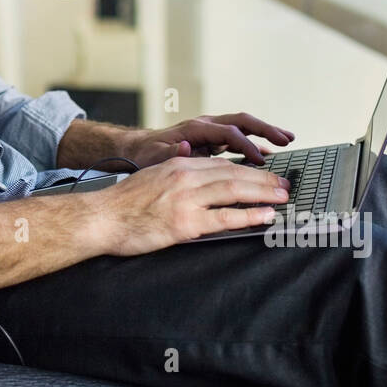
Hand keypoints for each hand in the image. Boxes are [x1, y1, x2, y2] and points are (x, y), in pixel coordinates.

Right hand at [90, 156, 290, 255]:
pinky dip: (249, 216)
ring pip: (235, 191)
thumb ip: (176, 174)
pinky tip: (265, 217)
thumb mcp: (152, 177)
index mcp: (179, 165)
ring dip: (264, 194)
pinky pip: (225, 218)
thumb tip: (195, 171)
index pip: (222, 164)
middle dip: (264, 180)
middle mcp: (185, 177)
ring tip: (282, 198)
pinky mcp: (185, 222)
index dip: (249, 170)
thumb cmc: (122, 203)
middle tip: (285, 185)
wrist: (101, 218)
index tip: (265, 175)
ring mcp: (186, 199)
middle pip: (235, 174)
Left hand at [120, 113, 294, 168]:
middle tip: (286, 139)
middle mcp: (205, 125)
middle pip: (242, 122)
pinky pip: (238, 139)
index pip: (228, 133)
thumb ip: (170, 153)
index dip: (246, 145)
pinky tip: (267, 155)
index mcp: (195, 128)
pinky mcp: (211, 140)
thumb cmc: (146, 154)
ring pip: (243, 128)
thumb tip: (184, 147)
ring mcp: (210, 131)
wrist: (137, 149)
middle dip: (265, 129)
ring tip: (287, 140)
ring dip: (265, 133)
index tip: (261, 160)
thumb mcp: (154, 156)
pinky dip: (253, 145)